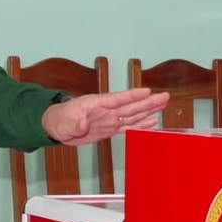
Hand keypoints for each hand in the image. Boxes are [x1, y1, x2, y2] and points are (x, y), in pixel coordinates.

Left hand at [42, 88, 169, 146]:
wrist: (56, 127)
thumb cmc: (59, 120)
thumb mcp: (63, 122)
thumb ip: (74, 123)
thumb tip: (83, 125)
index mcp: (96, 105)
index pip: (118, 99)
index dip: (132, 96)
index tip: (147, 92)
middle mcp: (107, 111)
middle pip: (131, 106)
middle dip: (148, 102)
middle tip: (165, 96)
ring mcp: (110, 119)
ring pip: (133, 115)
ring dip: (148, 111)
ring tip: (164, 105)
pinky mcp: (110, 129)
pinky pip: (128, 127)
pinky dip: (141, 125)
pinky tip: (152, 122)